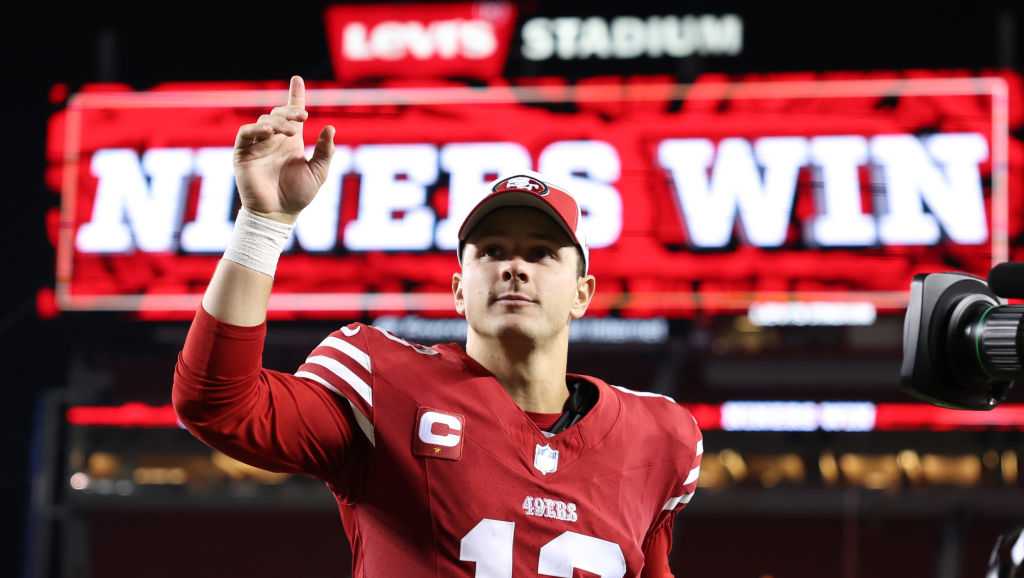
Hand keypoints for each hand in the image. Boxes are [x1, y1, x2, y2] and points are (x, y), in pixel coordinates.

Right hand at [233, 76, 335, 223]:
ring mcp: (257, 146)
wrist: (279, 214)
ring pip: (264, 120)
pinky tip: (269, 131)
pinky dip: (256, 129)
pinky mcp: (243, 154)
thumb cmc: (299, 196)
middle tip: (302, 117)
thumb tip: (330, 127)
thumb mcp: (319, 172)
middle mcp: (273, 140)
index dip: (295, 96)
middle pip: (278, 113)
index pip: (292, 114)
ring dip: (278, 121)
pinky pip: (245, 134)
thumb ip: (325, 151)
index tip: (297, 80)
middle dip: (290, 111)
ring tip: (291, 131)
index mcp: (291, 142)